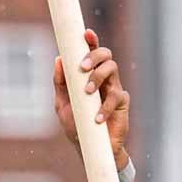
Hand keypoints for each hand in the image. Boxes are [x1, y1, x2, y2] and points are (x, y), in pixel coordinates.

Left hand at [53, 29, 129, 168]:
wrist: (89, 147)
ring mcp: (114, 89)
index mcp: (89, 76)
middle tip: (81, 68)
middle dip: (94, 56)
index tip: (85, 33)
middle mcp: (103, 78)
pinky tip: (96, 118)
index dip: (91, 41)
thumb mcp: (62, 104)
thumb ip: (60, 83)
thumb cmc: (76, 124)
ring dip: (97, 77)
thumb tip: (58, 59)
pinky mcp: (122, 103)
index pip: (92, 53)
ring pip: (112, 70)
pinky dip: (104, 107)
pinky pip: (116, 97)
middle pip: (106, 55)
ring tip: (87, 92)